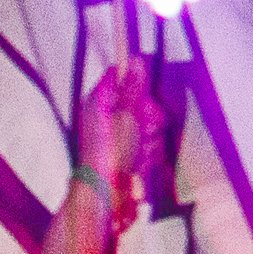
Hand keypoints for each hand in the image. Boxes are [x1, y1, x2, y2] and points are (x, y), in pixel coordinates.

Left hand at [74, 64, 161, 234]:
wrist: (106, 194)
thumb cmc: (111, 153)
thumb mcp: (126, 115)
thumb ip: (134, 88)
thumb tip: (137, 59)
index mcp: (100, 101)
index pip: (120, 75)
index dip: (138, 81)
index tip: (147, 92)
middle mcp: (107, 115)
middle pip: (141, 100)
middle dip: (150, 115)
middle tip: (144, 128)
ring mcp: (118, 135)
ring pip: (149, 124)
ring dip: (152, 137)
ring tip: (141, 151)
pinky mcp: (128, 153)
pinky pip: (149, 144)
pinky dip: (150, 153)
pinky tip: (141, 162)